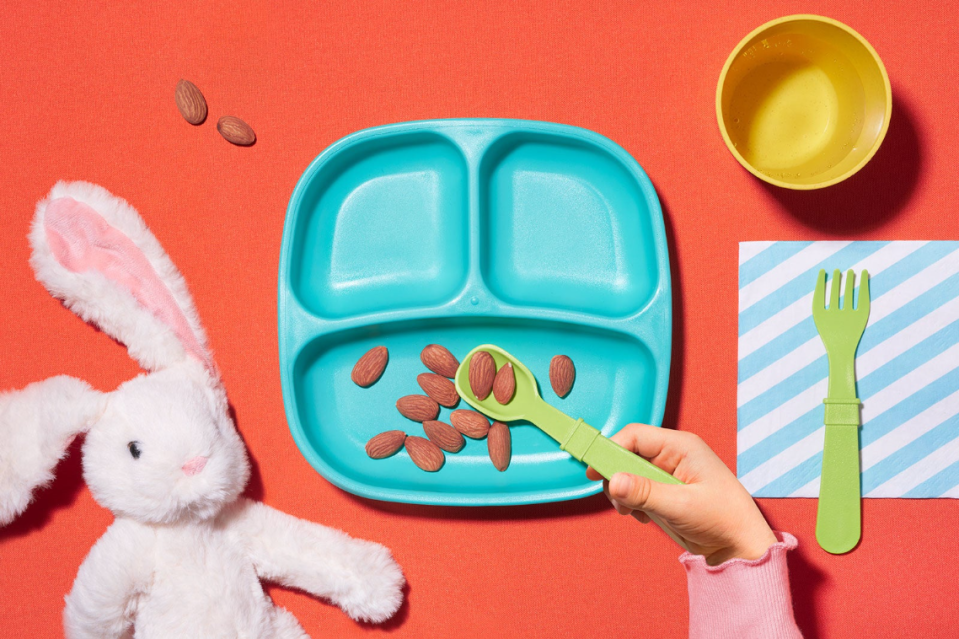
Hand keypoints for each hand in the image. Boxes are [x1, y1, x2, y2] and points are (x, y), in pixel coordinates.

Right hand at [586, 423, 776, 564]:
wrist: (739, 546)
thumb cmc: (723, 519)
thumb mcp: (681, 506)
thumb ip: (644, 493)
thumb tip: (613, 481)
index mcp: (681, 447)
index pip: (635, 436)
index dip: (611, 450)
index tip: (594, 470)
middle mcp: (672, 455)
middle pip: (627, 453)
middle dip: (617, 476)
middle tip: (618, 500)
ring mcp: (667, 473)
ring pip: (628, 473)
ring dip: (623, 493)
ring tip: (633, 512)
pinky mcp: (664, 490)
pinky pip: (636, 488)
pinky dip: (632, 502)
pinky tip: (643, 517)